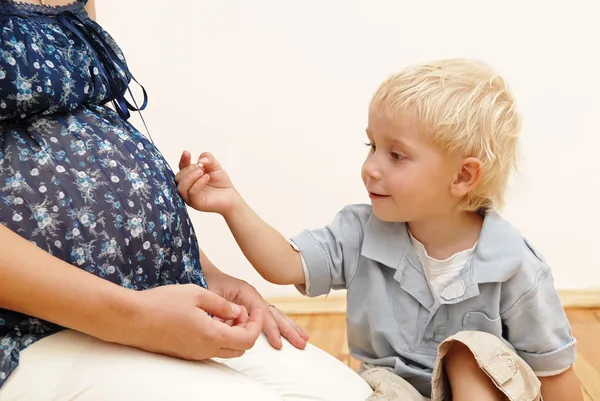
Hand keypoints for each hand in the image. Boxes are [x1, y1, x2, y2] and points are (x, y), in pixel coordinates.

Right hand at [128, 284, 263, 359]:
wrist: (132, 319)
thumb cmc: (162, 303)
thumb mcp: (197, 294)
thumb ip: (222, 304)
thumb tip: (238, 311)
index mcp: (212, 335)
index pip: (248, 339)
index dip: (257, 324)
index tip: (255, 309)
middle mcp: (205, 349)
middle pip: (240, 348)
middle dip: (247, 329)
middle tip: (240, 311)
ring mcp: (194, 354)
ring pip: (226, 350)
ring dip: (233, 334)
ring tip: (225, 313)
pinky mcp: (185, 353)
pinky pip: (211, 349)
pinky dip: (219, 336)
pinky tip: (210, 319)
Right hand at [175, 150, 238, 214]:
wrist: (230, 196)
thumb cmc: (221, 182)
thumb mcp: (215, 166)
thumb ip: (208, 158)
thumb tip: (201, 160)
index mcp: (189, 177)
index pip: (181, 168)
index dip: (182, 160)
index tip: (187, 153)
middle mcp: (187, 187)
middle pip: (178, 177)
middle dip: (189, 169)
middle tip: (201, 168)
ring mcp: (189, 196)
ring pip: (181, 186)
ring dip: (191, 177)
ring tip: (203, 172)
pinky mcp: (196, 203)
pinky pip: (191, 193)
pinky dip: (197, 184)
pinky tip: (206, 177)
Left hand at [206, 269, 308, 349]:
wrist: (202, 271)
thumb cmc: (206, 282)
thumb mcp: (211, 294)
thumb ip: (222, 308)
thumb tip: (234, 320)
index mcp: (246, 292)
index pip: (263, 312)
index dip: (271, 329)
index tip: (278, 344)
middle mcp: (253, 296)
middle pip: (275, 314)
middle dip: (289, 330)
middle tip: (301, 344)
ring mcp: (254, 301)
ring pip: (276, 315)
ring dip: (290, 328)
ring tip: (303, 339)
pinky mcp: (251, 307)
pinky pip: (270, 317)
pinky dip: (281, 326)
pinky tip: (291, 333)